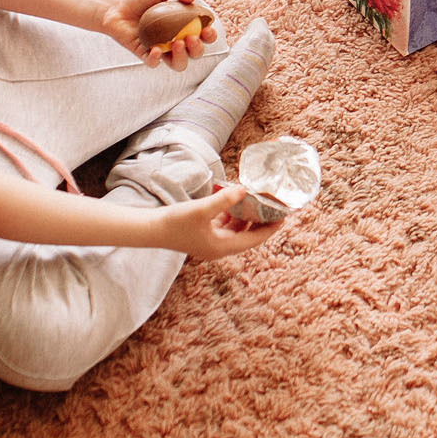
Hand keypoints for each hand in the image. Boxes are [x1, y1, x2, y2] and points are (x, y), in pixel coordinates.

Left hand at [84, 0, 215, 69]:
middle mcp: (176, 40)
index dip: (210, 35)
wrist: (114, 6)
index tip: (207, 29)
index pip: (204, 34)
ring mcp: (162, 49)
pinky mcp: (145, 55)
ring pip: (179, 64)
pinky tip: (155, 50)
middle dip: (198, 49)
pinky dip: (157, 60)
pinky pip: (155, 63)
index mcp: (185, 25)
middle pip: (195, 53)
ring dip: (182, 58)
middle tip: (191, 38)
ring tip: (177, 44)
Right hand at [154, 185, 280, 259]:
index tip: (285, 215)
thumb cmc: (175, 222)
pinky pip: (226, 225)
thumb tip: (245, 190)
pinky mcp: (204, 234)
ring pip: (238, 229)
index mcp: (223, 247)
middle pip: (249, 235)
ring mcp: (212, 242)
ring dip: (248, 216)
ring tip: (259, 200)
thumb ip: (224, 200)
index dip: (271, 227)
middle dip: (262, 221)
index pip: (255, 238)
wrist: (150, 230)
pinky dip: (234, 214)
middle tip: (275, 205)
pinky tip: (236, 199)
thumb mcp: (202, 209)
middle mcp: (220, 247)